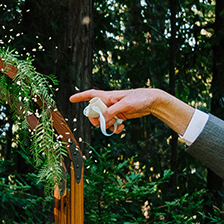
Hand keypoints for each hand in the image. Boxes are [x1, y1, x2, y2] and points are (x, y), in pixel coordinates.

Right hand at [67, 87, 194, 136]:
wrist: (152, 102)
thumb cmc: (139, 98)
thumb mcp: (125, 105)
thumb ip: (112, 112)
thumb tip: (102, 121)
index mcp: (109, 96)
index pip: (91, 95)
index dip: (81, 97)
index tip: (71, 99)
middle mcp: (110, 103)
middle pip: (95, 112)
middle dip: (96, 120)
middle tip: (101, 125)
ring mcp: (115, 110)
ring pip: (104, 120)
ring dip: (107, 126)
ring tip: (116, 127)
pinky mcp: (121, 116)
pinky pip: (112, 124)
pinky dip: (115, 128)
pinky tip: (121, 128)